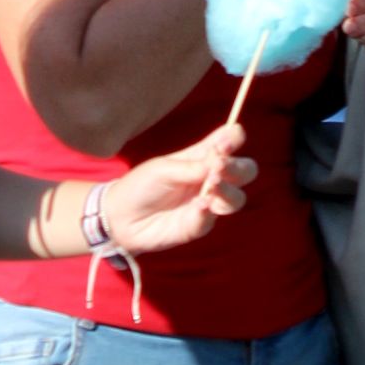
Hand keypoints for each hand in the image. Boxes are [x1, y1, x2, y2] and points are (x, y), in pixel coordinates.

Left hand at [105, 127, 255, 253]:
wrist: (119, 216)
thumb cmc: (141, 185)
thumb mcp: (165, 168)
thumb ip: (195, 164)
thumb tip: (225, 153)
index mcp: (202, 157)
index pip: (230, 143)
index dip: (234, 139)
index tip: (228, 140)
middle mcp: (210, 179)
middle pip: (245, 172)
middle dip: (238, 168)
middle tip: (220, 165)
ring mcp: (207, 203)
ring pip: (237, 199)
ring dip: (227, 190)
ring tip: (210, 185)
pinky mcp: (198, 226)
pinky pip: (211, 219)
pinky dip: (207, 211)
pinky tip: (199, 205)